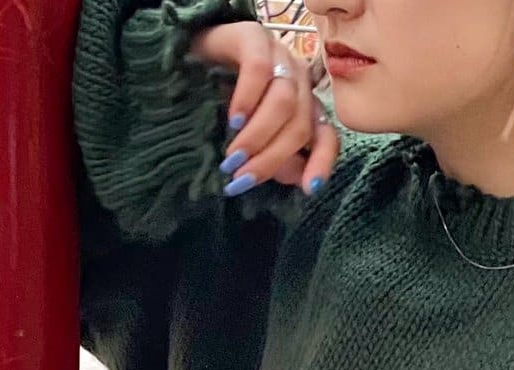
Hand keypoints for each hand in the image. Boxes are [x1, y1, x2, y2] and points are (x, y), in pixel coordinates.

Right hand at [189, 22, 337, 197]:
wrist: (185, 58)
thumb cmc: (219, 103)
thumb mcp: (250, 138)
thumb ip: (277, 158)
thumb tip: (298, 178)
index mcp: (304, 106)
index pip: (327, 136)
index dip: (322, 163)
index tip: (310, 189)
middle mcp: (298, 80)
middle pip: (300, 125)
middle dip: (271, 159)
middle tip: (242, 178)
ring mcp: (279, 55)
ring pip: (283, 103)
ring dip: (257, 137)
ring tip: (233, 156)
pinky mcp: (254, 36)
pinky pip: (258, 71)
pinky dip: (246, 101)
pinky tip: (232, 121)